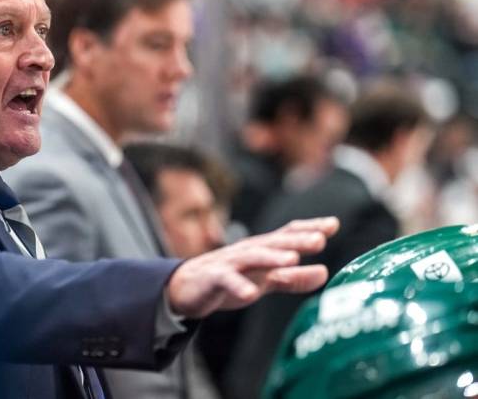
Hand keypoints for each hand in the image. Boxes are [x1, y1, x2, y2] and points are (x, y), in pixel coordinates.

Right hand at [167, 216, 338, 317]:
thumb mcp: (264, 280)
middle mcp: (248, 251)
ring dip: (272, 257)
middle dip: (296, 240)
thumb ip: (292, 277)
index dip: (308, 228)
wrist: (186, 286)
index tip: (333, 225)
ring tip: (291, 259)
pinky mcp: (214, 278)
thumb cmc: (229, 279)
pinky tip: (251, 294)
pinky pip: (227, 281)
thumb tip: (325, 273)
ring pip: (253, 257)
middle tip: (320, 240)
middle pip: (274, 243)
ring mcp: (230, 263)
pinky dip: (239, 286)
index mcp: (262, 249)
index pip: (287, 234)